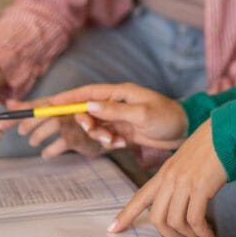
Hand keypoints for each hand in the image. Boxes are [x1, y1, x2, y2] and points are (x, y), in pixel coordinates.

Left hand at [0, 98, 106, 158]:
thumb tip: (9, 104)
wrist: (102, 136)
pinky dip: (50, 150)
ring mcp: (75, 122)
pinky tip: (45, 154)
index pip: (35, 105)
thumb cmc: (74, 123)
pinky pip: (61, 144)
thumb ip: (31, 108)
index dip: (16, 113)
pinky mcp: (80, 137)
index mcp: (59, 102)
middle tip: (20, 132)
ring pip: (53, 124)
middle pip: (45, 111)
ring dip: (39, 135)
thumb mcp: (53, 112)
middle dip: (28, 122)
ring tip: (33, 142)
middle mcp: (68, 109)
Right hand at [46, 83, 189, 149]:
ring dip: (99, 135)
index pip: (88, 92)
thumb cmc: (166, 117)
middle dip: (85, 122)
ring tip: (113, 141)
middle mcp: (116, 103)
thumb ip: (115, 111)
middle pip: (87, 110)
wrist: (184, 131)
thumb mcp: (141, 114)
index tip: (51, 104)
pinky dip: (109, 142)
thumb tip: (89, 106)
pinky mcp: (122, 130)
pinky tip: (122, 144)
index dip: (68, 98)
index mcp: (120, 92)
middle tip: (92, 131)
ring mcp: (118, 117)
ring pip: (96, 126)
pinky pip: (106, 136)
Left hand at [107, 120, 226, 236]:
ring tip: (200, 234)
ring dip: (188, 234)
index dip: (125, 215)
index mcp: (164, 173)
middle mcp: (170, 179)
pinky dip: (202, 231)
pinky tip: (209, 234)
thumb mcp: (186, 161)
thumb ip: (178, 179)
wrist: (225, 133)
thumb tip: (180, 203)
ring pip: (175, 221)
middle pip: (157, 218)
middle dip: (169, 235)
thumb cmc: (210, 147)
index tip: (113, 229)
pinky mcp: (200, 187)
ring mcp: (184, 183)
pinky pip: (195, 220)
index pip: (140, 198)